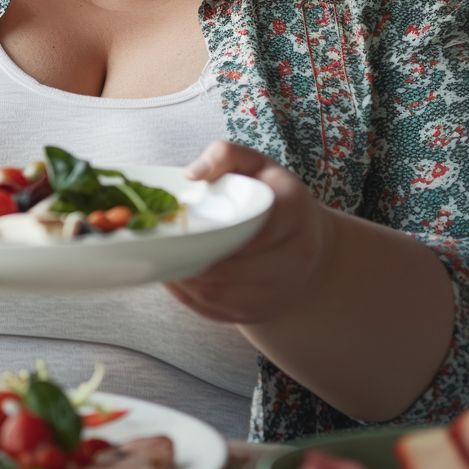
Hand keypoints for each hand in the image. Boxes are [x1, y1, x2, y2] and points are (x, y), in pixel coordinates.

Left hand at [165, 140, 335, 324]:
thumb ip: (224, 156)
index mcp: (293, 211)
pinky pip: (221, 313)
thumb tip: (191, 175)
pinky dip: (191, 300)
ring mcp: (283, 289)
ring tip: (163, 264)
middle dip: (192, 262)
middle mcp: (297, 255)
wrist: (308, 240)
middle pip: (233, 269)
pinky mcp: (265, 311)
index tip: (179, 228)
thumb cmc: (273, 197)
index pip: (249, 228)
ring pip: (223, 296)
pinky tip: (176, 281)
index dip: (210, 234)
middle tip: (160, 251)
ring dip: (187, 284)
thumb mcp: (255, 164)